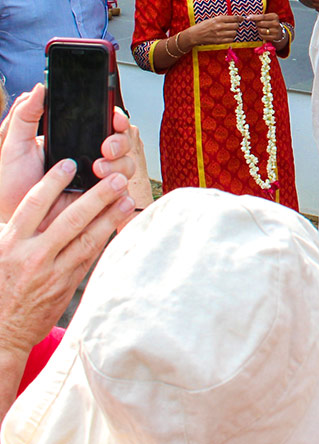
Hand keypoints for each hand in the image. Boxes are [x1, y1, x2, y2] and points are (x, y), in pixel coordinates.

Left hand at [0, 85, 137, 225]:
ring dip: (119, 164)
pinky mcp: (104, 201)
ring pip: (127, 164)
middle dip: (119, 141)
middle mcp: (91, 158)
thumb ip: (25, 116)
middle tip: (106, 147)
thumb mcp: (14, 147)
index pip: (104, 123)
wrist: (17, 223)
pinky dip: (120, 189)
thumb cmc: (13, 187)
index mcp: (74, 141)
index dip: (115, 118)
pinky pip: (124, 192)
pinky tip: (108, 188)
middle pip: (123, 141)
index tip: (114, 118)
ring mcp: (100, 180)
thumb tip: (38, 89)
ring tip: (98, 170)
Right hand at [0, 157, 133, 365]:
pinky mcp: (67, 285)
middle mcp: (32, 256)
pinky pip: (90, 256)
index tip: (70, 164)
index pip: (33, 205)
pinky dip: (105, 238)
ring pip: (87, 239)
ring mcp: (52, 272)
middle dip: (97, 197)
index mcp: (10, 243)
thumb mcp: (0, 253)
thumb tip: (44, 199)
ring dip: (110, 216)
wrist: (2, 332)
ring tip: (127, 198)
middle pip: (70, 219)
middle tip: (116, 178)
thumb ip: (21, 229)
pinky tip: (119, 223)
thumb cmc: (1, 286)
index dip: (52, 182)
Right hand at [183, 14, 241, 47]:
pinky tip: (227, 36)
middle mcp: (220, 26)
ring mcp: (220, 34)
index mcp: (218, 19)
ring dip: (234, 32)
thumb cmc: (203, 26)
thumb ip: (223, 19)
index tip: (242, 19)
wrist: (194, 35)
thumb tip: (235, 18)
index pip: (234, 18)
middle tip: (234, 26)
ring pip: (234, 33)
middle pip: (236, 26)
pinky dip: (231, 38)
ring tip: (230, 32)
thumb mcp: (213, 19)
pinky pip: (231, 40)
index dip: (240, 18)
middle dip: (236, 26)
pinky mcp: (219, 41)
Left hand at [246, 12, 285, 44]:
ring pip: (261, 30)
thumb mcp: (267, 18)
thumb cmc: (270, 23)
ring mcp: (276, 31)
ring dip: (258, 29)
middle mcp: (276, 23)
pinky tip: (263, 33)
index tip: (248, 18)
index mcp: (274, 16)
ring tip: (261, 28)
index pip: (262, 16)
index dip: (254, 17)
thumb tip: (249, 17)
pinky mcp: (274, 37)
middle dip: (257, 24)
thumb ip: (259, 17)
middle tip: (258, 24)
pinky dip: (260, 34)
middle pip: (260, 23)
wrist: (279, 32)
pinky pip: (263, 36)